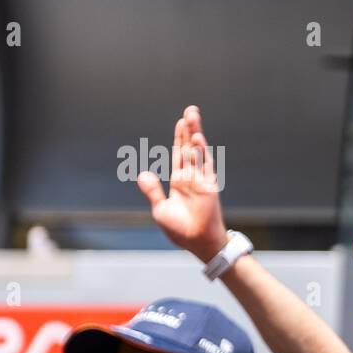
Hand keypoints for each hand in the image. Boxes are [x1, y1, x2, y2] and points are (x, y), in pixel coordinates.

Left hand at [137, 104, 228, 260]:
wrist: (196, 242)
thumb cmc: (180, 230)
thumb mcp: (160, 208)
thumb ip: (152, 190)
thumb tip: (143, 172)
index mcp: (180, 182)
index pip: (179, 155)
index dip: (179, 139)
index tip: (181, 123)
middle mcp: (192, 178)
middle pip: (189, 148)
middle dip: (189, 129)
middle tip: (190, 110)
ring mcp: (201, 181)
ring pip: (197, 152)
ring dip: (195, 133)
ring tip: (193, 115)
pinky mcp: (208, 187)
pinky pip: (205, 165)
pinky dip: (201, 151)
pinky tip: (197, 138)